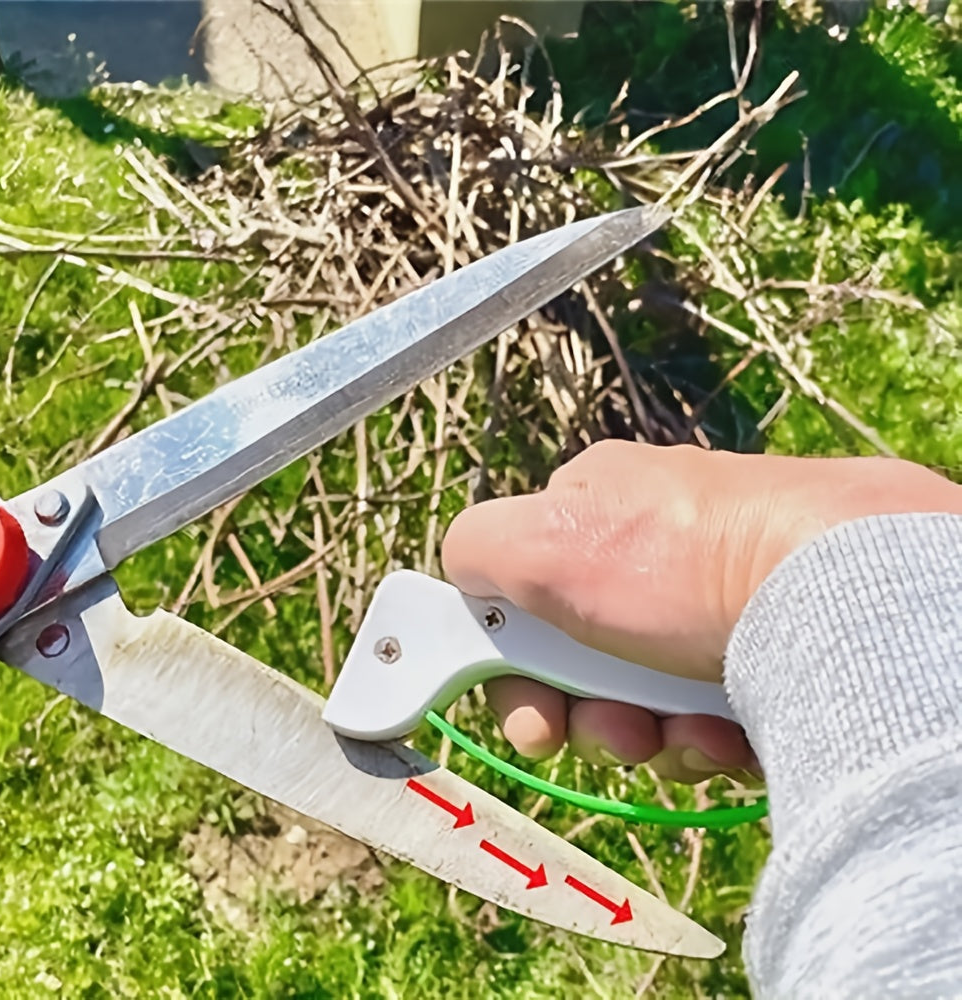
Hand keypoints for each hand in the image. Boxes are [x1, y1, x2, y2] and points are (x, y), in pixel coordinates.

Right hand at [442, 442, 961, 781]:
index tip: (528, 718)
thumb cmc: (679, 561)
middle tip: (608, 733)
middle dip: (585, 712)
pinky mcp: (756, 644)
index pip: (520, 596)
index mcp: (590, 509)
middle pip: (580, 658)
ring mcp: (703, 597)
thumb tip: (458, 575)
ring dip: (643, 732)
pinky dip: (700, 732)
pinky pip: (701, 708)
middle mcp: (646, 548)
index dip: (513, 668)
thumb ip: (474, 550)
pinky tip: (723, 730)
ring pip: (640, 694)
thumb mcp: (543, 543)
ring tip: (677, 734)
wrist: (832, 590)